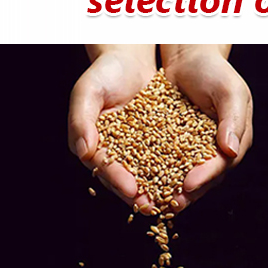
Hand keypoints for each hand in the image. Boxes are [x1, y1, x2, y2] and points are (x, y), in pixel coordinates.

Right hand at [68, 44, 157, 209]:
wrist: (129, 60)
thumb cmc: (103, 74)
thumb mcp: (87, 92)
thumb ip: (80, 121)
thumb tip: (83, 151)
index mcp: (92, 146)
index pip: (105, 168)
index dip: (118, 181)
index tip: (132, 191)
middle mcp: (113, 153)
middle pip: (125, 179)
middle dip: (139, 195)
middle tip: (153, 208)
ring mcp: (134, 152)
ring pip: (146, 176)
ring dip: (158, 192)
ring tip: (172, 203)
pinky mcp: (154, 146)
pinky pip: (164, 163)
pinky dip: (173, 174)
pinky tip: (186, 182)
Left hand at [161, 45, 252, 211]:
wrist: (191, 55)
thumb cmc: (215, 70)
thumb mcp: (229, 90)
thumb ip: (233, 120)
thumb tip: (231, 150)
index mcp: (236, 141)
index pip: (221, 165)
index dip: (205, 177)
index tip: (188, 185)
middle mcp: (218, 151)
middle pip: (204, 178)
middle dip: (187, 193)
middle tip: (170, 205)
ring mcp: (197, 150)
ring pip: (185, 175)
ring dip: (171, 190)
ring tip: (155, 202)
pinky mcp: (177, 145)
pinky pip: (168, 163)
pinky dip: (156, 174)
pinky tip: (142, 182)